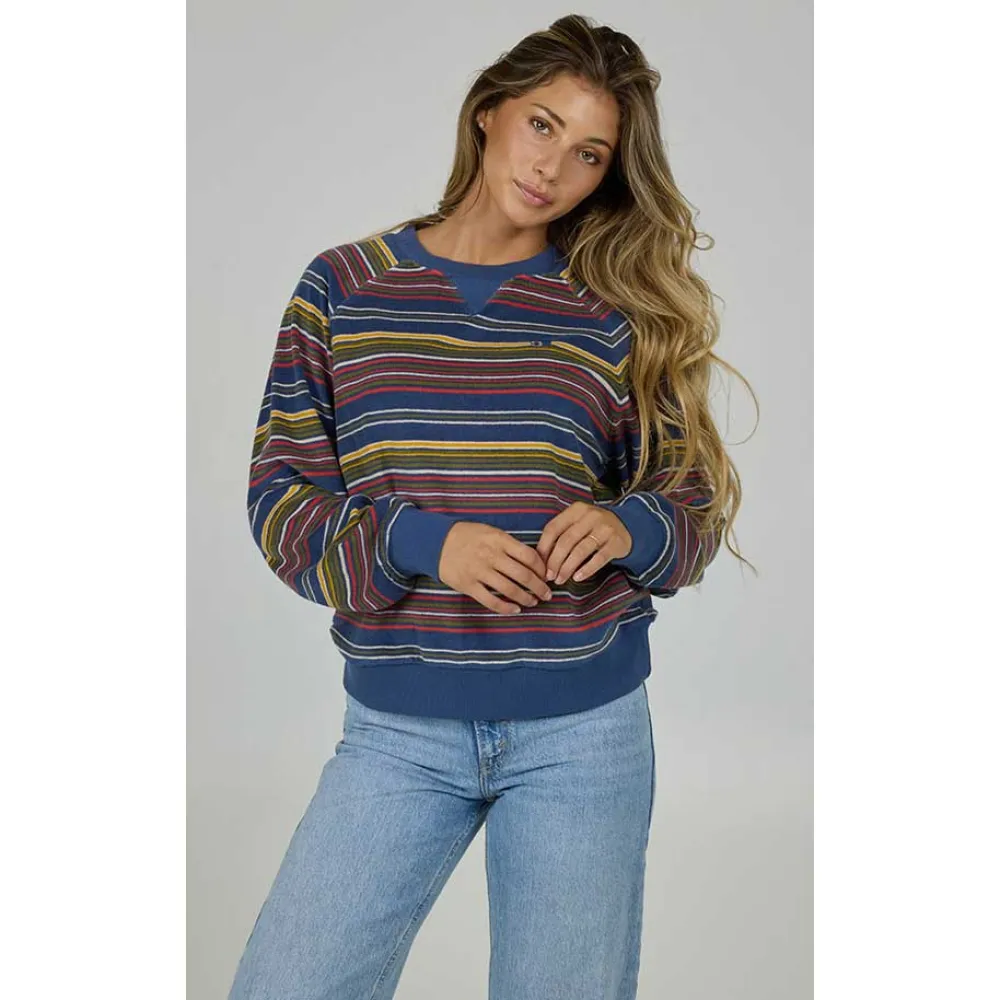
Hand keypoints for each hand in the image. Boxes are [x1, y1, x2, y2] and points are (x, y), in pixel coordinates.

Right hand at [438, 522, 553, 614]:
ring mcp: (479, 572)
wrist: (436, 542)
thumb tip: (534, 561)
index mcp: (499, 540)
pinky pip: (491, 601)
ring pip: (510, 590)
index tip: (546, 576)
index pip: (529, 556)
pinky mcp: (468, 585)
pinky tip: (515, 609)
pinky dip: (506, 608)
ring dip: (526, 598)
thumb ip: (510, 545)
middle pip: (524, 575)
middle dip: (539, 588)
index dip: (542, 569)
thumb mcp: (490, 532)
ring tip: (533, 602)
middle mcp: (491, 556)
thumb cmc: (468, 536)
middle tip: (547, 594)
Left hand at [535, 502, 632, 584]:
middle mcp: (590, 516)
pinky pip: (599, 558)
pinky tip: (577, 578)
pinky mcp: (616, 542)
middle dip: (554, 561)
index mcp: (576, 510)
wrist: (626, 527)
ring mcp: (605, 528)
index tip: (539, 564)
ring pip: (580, 550)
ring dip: (567, 568)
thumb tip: (541, 558)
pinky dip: (586, 569)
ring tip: (560, 579)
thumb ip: (561, 534)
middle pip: (566, 541)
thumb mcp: (578, 523)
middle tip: (549, 576)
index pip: (553, 528)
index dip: (544, 547)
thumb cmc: (594, 528)